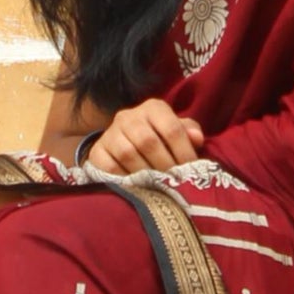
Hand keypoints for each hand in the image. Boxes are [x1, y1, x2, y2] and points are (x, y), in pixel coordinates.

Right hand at [87, 98, 204, 175]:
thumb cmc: (157, 138)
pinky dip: (124, 178)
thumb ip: (188, 133)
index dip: (184, 152)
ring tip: (158, 185)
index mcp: (153, 108)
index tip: (190, 169)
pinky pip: (109, 166)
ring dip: (145, 173)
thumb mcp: (175, 132)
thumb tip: (196, 138)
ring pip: (128, 154)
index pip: (171, 128)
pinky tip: (137, 186)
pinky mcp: (97, 150)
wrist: (122, 143)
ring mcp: (110, 133)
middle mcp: (129, 116)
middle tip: (173, 180)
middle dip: (165, 165)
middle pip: (148, 141)